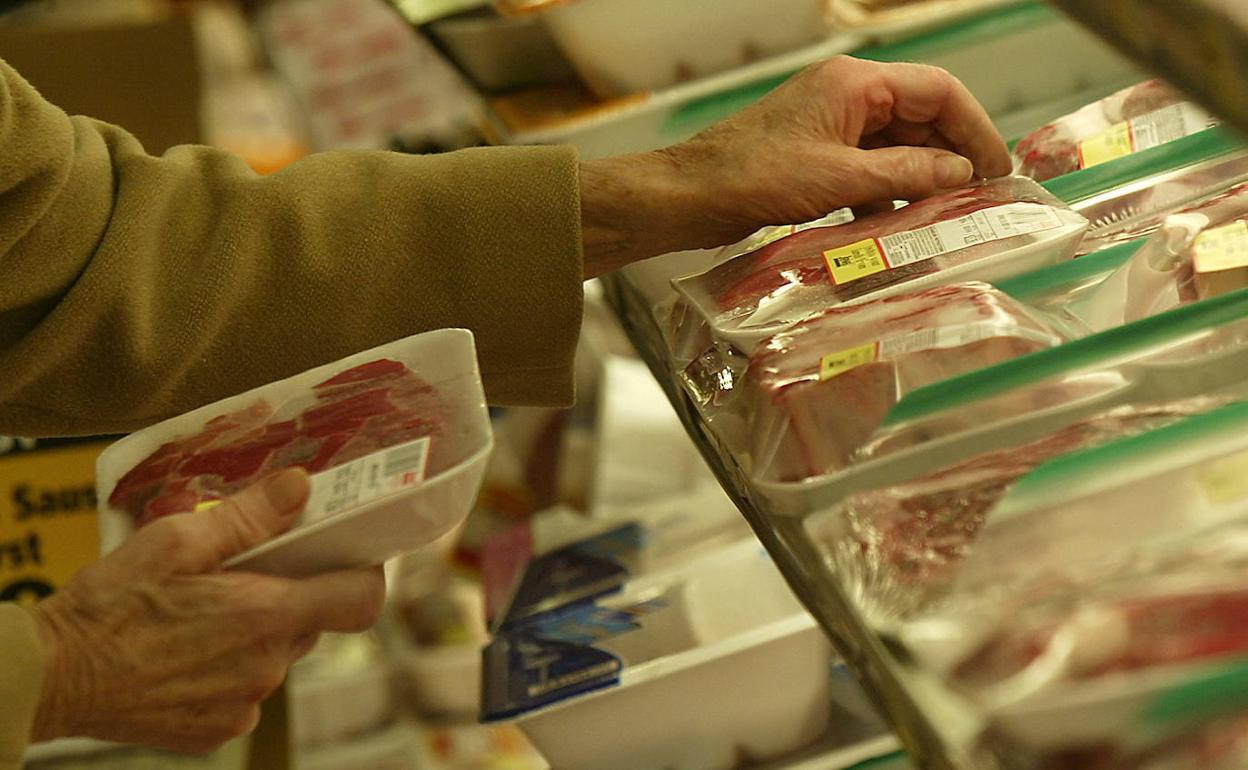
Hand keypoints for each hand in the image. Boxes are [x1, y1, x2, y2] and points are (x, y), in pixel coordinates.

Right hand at [27, 469, 384, 752]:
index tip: (348, 554)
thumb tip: (301, 487)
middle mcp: (266, 668)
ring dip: (255, 632)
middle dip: (288, 594)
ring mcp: (244, 706)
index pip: (360, 599)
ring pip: (275, 655)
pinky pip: (245, 691)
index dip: (362, 573)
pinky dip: (228, 668)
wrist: (51, 676)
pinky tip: (186, 650)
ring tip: (202, 612)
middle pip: (310, 622)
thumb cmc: (110, 604)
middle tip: (245, 571)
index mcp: (267, 617)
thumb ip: (249, 515)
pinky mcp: (216, 730)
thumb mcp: (177, 540)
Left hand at [579, 55, 1012, 275]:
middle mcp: (848, 95)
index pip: (939, 92)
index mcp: (857, 84)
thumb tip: (959, 175)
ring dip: (919, 182)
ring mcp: (831, 124)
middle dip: (950, 160)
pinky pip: (868, 169)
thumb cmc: (752, 176)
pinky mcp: (816, 154)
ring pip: (896, 148)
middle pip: (921, 120)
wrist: (689, 194)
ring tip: (942, 220)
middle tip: (977, 202)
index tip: (996, 170)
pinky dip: (886, 194)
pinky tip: (894, 226)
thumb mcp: (840, 179)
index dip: (975, 129)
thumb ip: (905, 176)